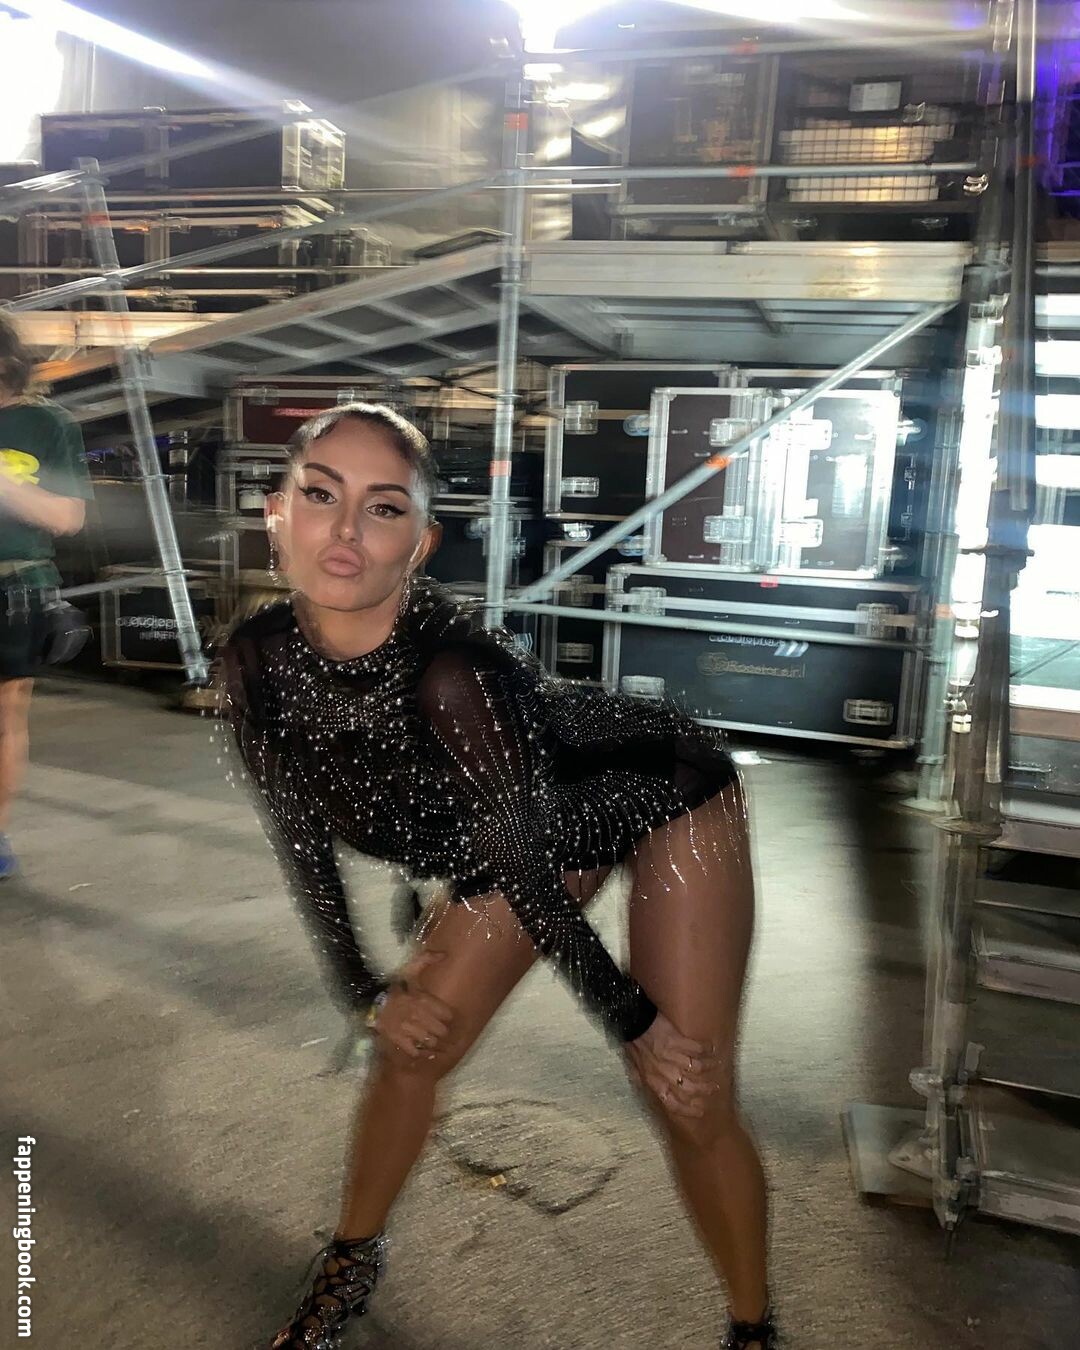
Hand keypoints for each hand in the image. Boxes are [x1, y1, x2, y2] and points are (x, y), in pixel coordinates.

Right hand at [373, 949, 453, 1064]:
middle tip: (438, 1029)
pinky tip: (416, 1046)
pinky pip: (413, 1050)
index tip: (445, 1016)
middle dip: (441, 1030)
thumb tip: (444, 954)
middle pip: (441, 1030)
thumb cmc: (393, 983)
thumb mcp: (410, 969)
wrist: (370, 998)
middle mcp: (418, 1015)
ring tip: (428, 1037)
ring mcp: (408, 1028)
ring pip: (429, 1041)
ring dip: (430, 1040)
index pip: (447, 1014)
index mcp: (423, 999)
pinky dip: (416, 1050)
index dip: (447, 1016)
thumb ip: (427, 960)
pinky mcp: (397, 1039)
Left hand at [624, 1011, 719, 1118]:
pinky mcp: (677, 1040)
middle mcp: (664, 1072)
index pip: (673, 1103)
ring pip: (697, 1068)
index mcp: (654, 1082)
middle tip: (714, 1088)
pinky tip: (711, 1048)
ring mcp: (671, 1056)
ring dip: (709, 1067)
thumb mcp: (636, 1067)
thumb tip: (653, 1091)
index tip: (700, 1111)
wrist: (633, 1022)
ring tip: (716, 1065)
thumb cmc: (634, 1044)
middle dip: (705, 1089)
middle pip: (691, 1088)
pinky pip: (697, 1048)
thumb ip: (645, 1081)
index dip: (688, 1110)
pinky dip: (706, 1049)